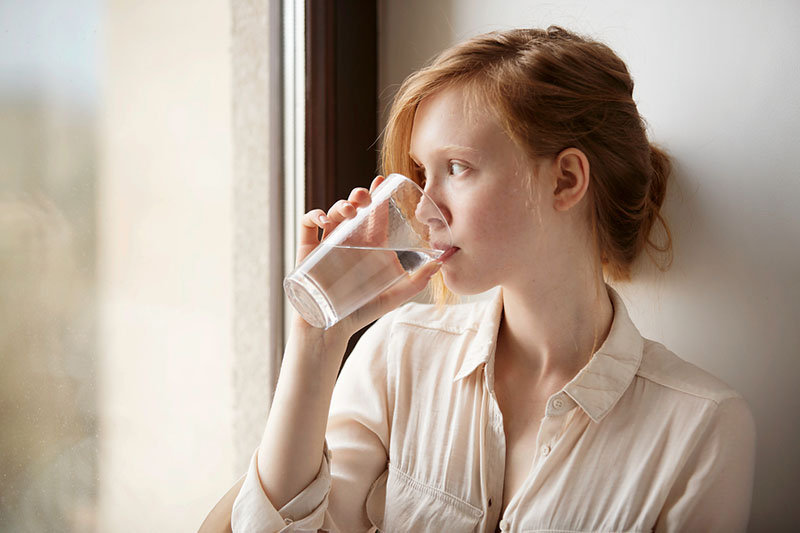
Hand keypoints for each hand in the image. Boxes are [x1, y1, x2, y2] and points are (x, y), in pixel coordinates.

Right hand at [292, 176, 441, 340]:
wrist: (331, 330)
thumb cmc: (361, 312)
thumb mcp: (393, 296)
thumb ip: (416, 282)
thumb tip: (440, 263)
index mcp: (368, 246)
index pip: (374, 214)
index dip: (377, 195)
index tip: (381, 180)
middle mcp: (349, 242)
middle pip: (353, 208)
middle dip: (358, 195)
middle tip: (365, 196)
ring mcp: (327, 244)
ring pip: (333, 212)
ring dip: (341, 204)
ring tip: (351, 210)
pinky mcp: (308, 250)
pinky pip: (307, 224)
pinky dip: (314, 215)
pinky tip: (325, 219)